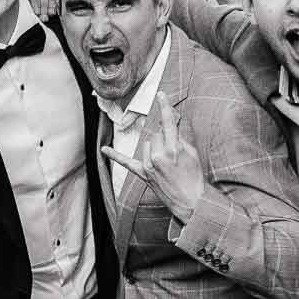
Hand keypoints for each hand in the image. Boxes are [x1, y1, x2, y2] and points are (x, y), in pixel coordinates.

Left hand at [103, 96, 205, 220]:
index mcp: (172, 149)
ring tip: (167, 162)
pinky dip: (115, 155)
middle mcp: (157, 156)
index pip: (168, 123)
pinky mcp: (143, 175)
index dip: (164, 107)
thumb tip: (171, 124)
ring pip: (147, 144)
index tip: (161, 95)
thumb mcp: (192, 154)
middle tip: (175, 153)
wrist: (191, 203)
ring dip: (154, 147)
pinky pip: (126, 163)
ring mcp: (148, 166)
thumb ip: (179, 138)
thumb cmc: (194, 178)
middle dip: (164, 138)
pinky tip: (104, 149)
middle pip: (156, 134)